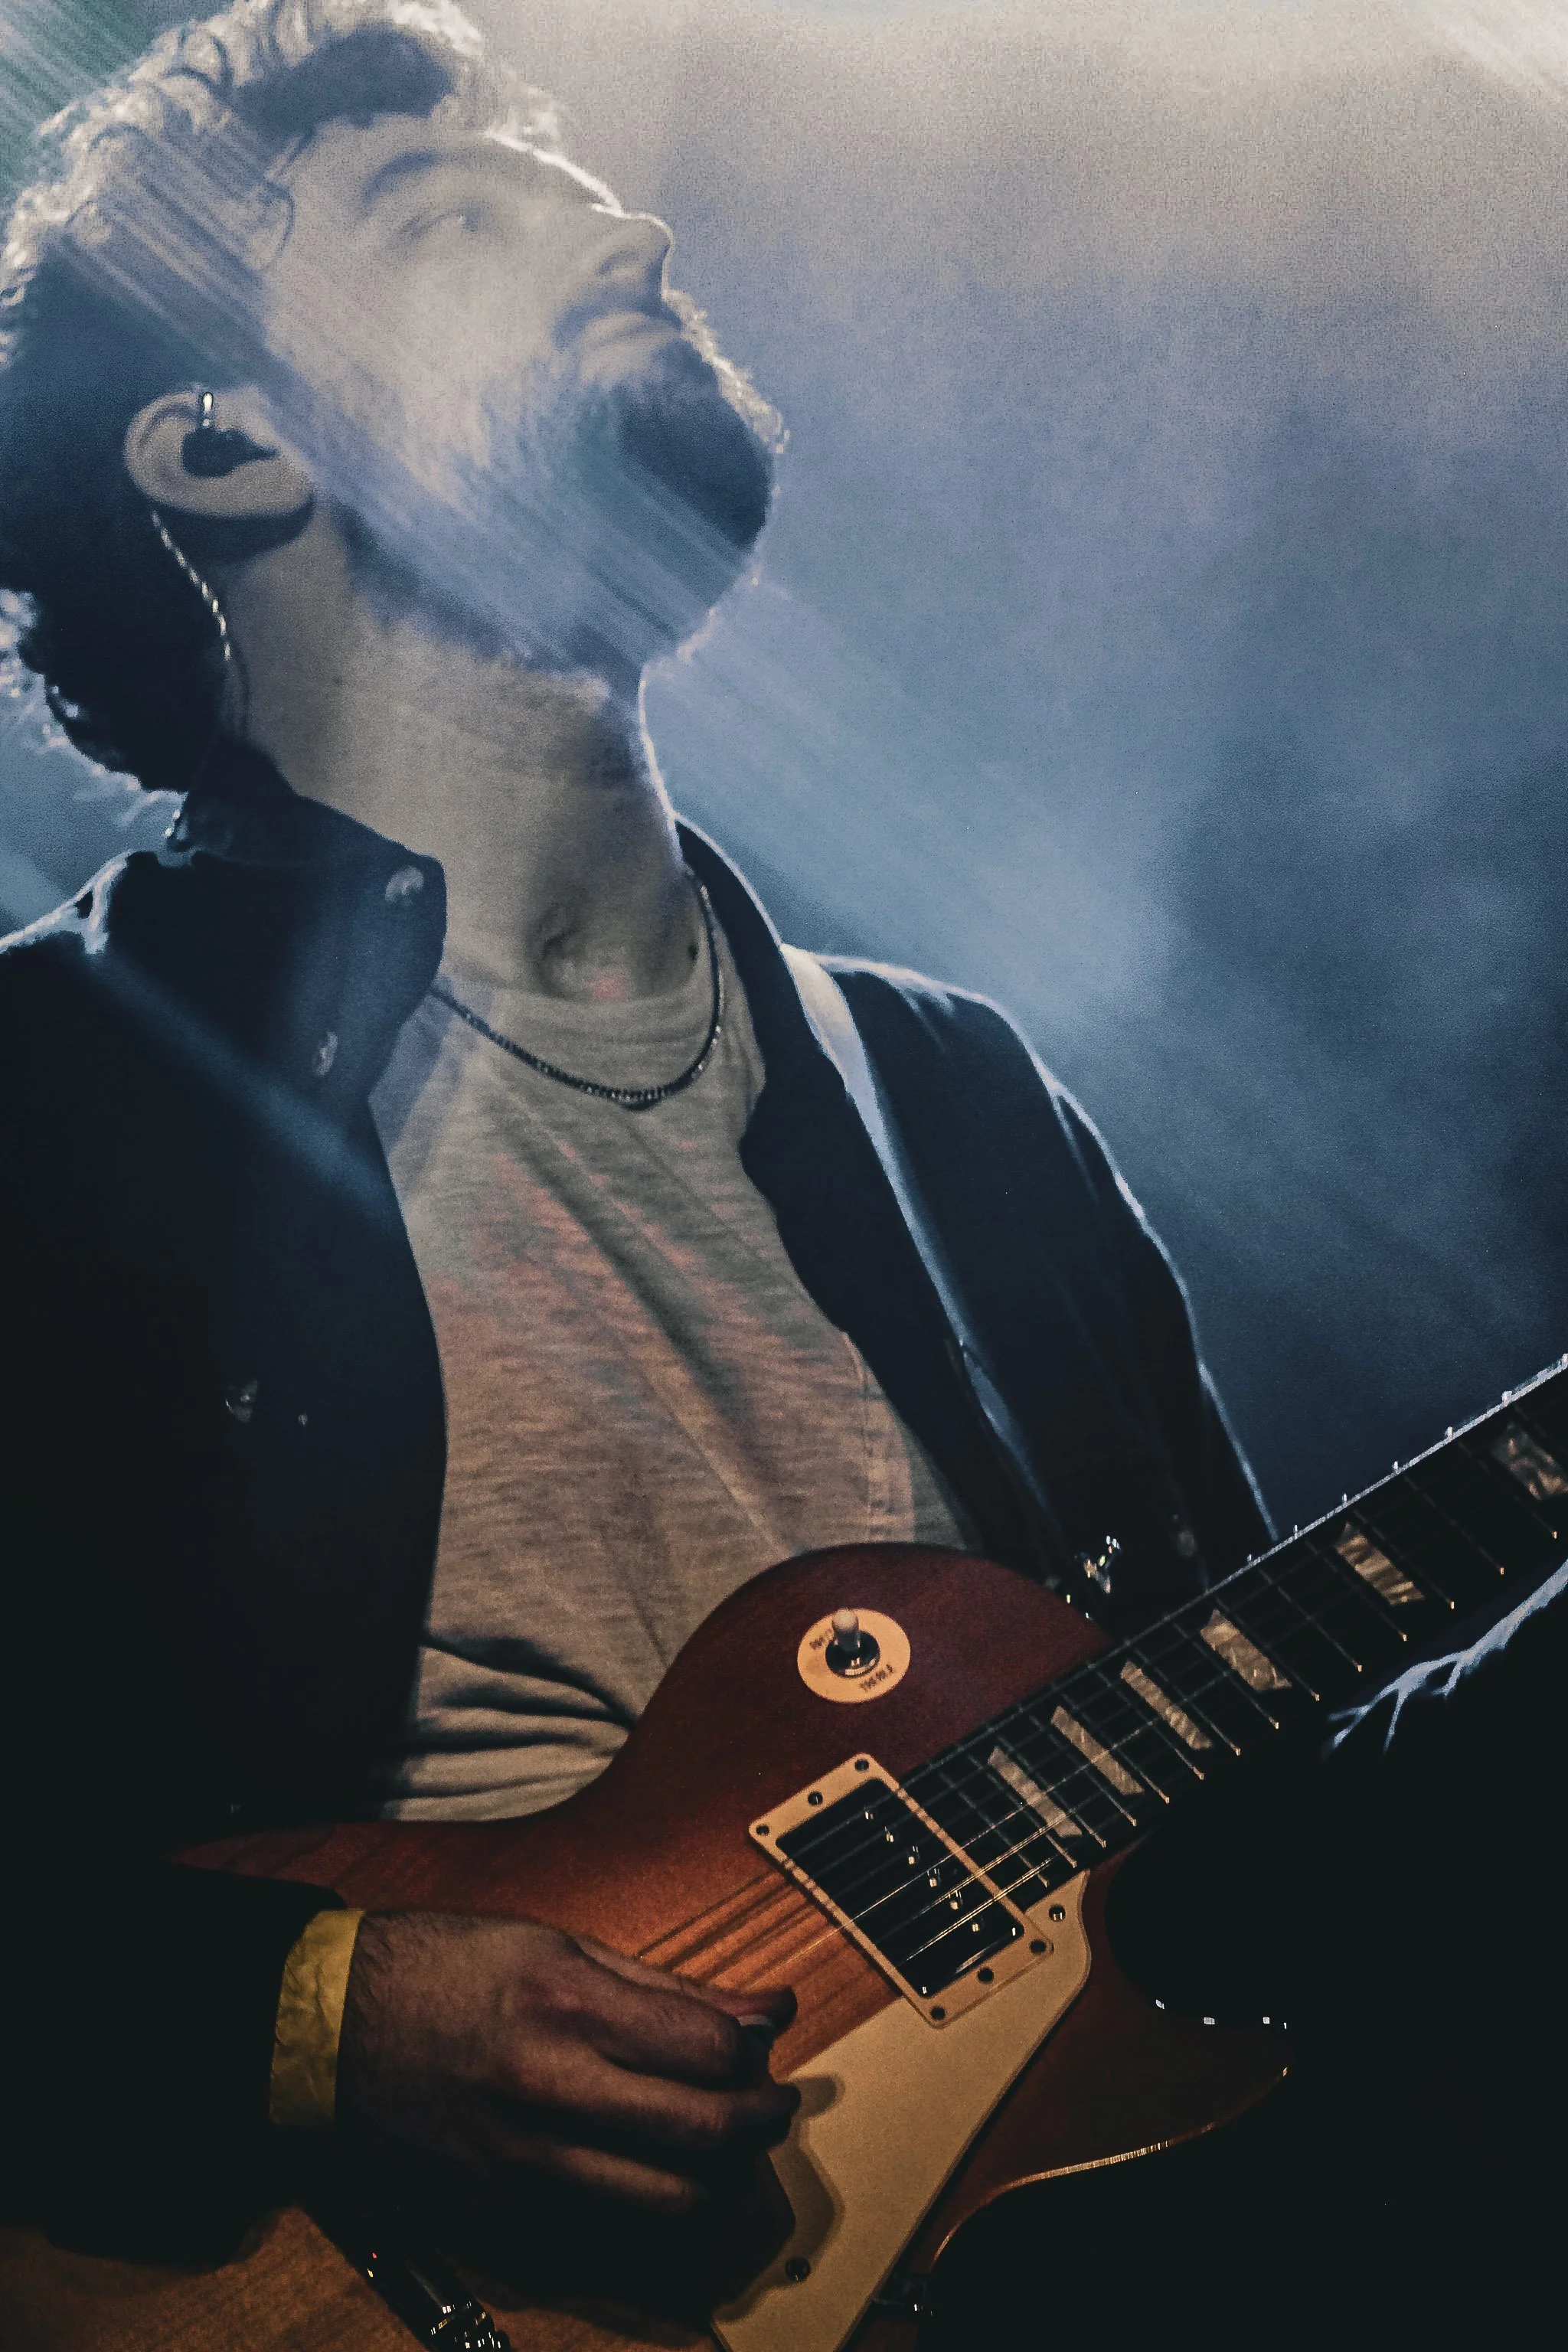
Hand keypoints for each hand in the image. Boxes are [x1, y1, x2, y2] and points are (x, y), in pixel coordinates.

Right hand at [336, 1911, 798, 2216]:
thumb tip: (767, 2010)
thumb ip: (670, 1988)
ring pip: (672, 2201)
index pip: (710, 2051)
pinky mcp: (509, 2209)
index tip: (762, 2041)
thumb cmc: (445, 1969)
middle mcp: (553, 2089)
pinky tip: (660, 2166)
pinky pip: (615, 2227)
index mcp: (568, 2005)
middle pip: (706, 2134)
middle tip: (771, 2103)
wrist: (332, 2030)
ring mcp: (529, 2161)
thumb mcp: (560, 1945)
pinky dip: (657, 2203)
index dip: (756, 2049)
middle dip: (762, 2120)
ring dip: (721, 2175)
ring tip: (723, 2139)